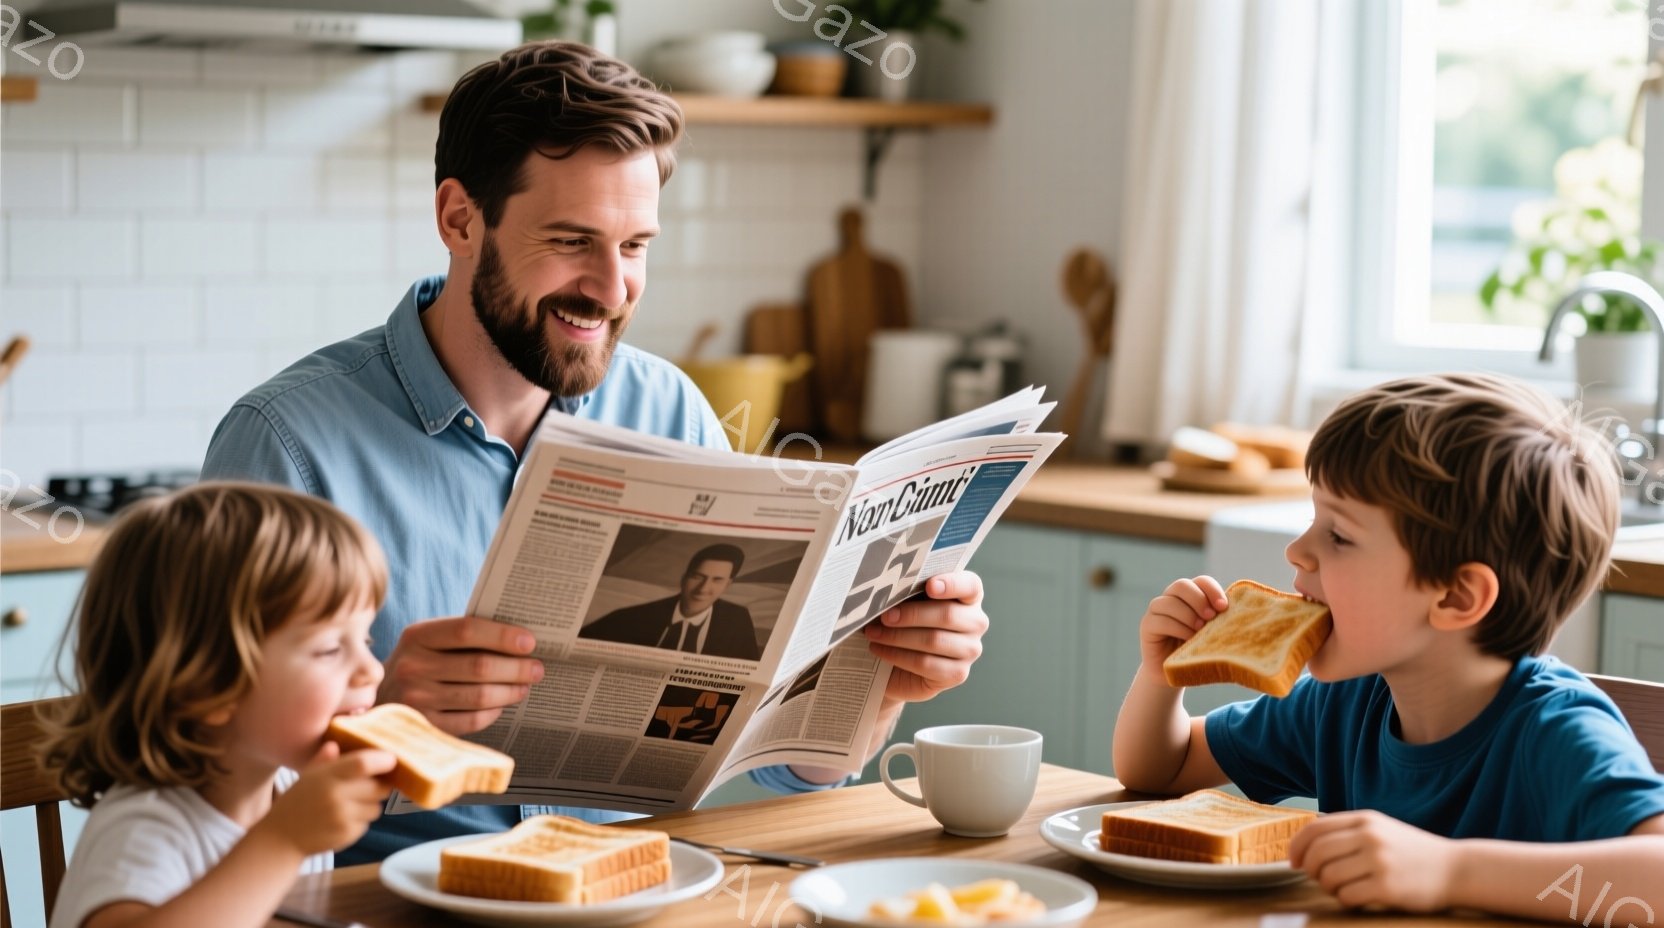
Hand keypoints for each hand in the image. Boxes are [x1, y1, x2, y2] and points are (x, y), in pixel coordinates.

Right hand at [257, 741, 395, 855]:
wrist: (280, 838)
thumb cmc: (297, 802)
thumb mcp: (307, 776)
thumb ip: (325, 759)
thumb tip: (337, 745)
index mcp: (327, 777)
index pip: (363, 764)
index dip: (383, 760)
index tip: (392, 759)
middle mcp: (337, 797)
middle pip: (379, 787)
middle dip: (379, 786)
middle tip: (368, 785)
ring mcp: (343, 818)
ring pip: (376, 807)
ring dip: (369, 805)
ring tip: (348, 805)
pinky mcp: (348, 835)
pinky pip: (367, 823)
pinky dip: (360, 821)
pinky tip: (341, 820)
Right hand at [379, 616, 544, 733]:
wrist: (376, 699)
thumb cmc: (418, 663)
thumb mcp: (428, 641)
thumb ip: (463, 636)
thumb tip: (517, 640)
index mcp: (417, 636)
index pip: (467, 630)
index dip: (502, 636)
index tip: (530, 642)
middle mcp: (413, 667)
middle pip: (479, 666)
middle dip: (516, 668)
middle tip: (537, 668)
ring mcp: (416, 700)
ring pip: (479, 696)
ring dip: (510, 691)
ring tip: (525, 686)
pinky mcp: (424, 726)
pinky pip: (470, 721)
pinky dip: (492, 712)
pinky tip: (502, 705)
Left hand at [862, 571, 987, 704]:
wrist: (898, 663)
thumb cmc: (905, 622)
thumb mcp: (908, 601)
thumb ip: (908, 590)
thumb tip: (887, 589)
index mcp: (969, 596)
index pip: (970, 585)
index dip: (952, 584)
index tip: (929, 586)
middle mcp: (976, 622)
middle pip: (947, 615)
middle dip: (911, 615)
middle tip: (884, 616)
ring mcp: (970, 650)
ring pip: (934, 640)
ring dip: (898, 636)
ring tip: (874, 633)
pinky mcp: (957, 673)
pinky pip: (926, 664)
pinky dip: (898, 656)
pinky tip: (879, 649)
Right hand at [1138, 576, 1228, 678]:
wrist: (1177, 674)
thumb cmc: (1198, 652)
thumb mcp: (1212, 633)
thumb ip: (1220, 620)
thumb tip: (1241, 610)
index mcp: (1191, 596)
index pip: (1201, 581)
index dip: (1212, 590)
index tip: (1224, 607)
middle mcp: (1171, 598)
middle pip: (1182, 585)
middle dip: (1199, 600)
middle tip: (1211, 618)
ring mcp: (1156, 611)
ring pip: (1170, 602)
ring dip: (1188, 616)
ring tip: (1199, 632)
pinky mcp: (1147, 625)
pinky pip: (1161, 620)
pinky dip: (1178, 628)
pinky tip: (1187, 639)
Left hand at [1289, 810, 1456, 912]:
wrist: (1456, 870)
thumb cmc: (1412, 852)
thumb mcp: (1381, 829)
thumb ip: (1348, 831)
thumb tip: (1306, 844)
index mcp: (1365, 820)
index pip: (1314, 829)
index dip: (1296, 847)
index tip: (1294, 861)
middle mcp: (1370, 837)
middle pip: (1317, 854)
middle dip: (1311, 870)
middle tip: (1320, 879)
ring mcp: (1379, 861)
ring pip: (1329, 877)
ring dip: (1329, 888)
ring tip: (1344, 889)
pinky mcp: (1387, 887)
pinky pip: (1347, 896)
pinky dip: (1346, 901)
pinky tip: (1358, 899)